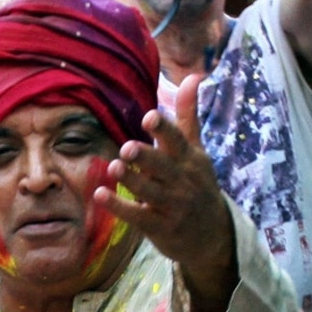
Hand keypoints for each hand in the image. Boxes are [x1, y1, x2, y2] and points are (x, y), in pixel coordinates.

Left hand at [93, 75, 236, 311]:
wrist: (211, 235)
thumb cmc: (197, 186)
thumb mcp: (197, 152)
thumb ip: (188, 117)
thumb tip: (192, 77)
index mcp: (190, 159)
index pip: (177, 140)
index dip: (163, 129)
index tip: (148, 117)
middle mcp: (182, 181)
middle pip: (163, 166)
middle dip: (146, 157)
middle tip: (126, 148)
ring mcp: (172, 206)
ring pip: (149, 191)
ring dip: (131, 180)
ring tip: (113, 168)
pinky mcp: (159, 227)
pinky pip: (137, 216)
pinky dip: (118, 206)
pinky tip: (99, 195)